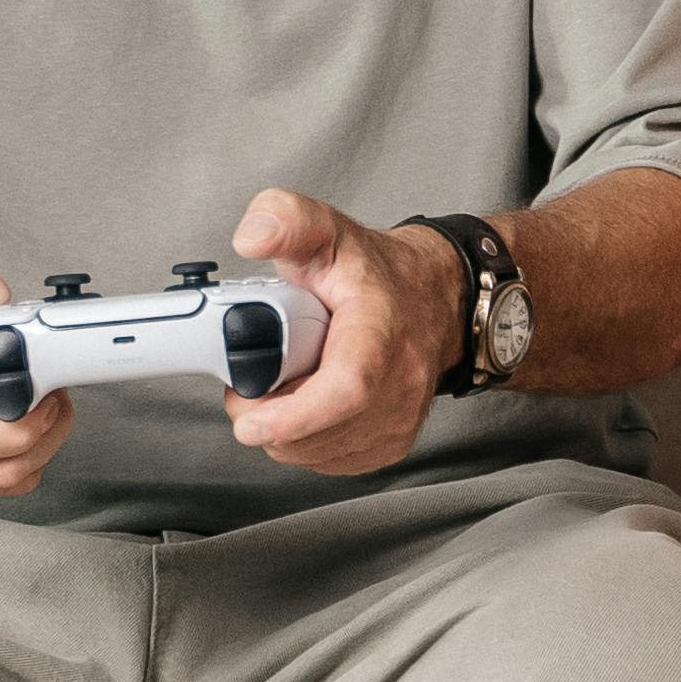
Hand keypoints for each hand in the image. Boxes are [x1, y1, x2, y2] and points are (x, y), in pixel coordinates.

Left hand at [224, 188, 464, 477]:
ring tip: (278, 390)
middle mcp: (401, 381)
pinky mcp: (394, 441)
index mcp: (382, 331)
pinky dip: (304, 444)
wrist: (434, 298)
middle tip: (247, 387)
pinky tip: (302, 409)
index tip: (249, 421)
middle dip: (269, 420)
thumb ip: (285, 220)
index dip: (294, 415)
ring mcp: (401, 417)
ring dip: (284, 433)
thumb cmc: (377, 273)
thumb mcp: (327, 231)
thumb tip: (250, 235)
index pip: (346, 389)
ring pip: (320, 454)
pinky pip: (333, 462)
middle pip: (322, 432)